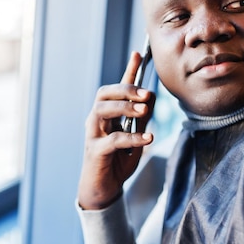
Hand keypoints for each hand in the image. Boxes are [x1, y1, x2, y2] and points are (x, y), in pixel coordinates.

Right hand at [78, 51, 155, 209]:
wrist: (104, 189)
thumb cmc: (118, 162)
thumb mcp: (136, 138)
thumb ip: (141, 119)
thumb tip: (150, 96)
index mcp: (107, 115)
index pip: (117, 89)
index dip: (128, 71)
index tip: (138, 54)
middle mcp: (96, 121)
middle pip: (104, 94)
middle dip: (125, 89)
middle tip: (146, 93)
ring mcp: (93, 135)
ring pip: (101, 110)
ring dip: (124, 107)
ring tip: (144, 111)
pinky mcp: (95, 152)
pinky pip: (112, 139)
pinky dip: (131, 137)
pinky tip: (148, 137)